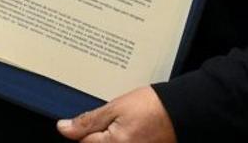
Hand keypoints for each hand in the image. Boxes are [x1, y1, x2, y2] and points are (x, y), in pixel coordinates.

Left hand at [57, 86, 175, 141]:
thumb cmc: (152, 107)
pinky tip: (131, 131)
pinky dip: (122, 138)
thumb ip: (88, 121)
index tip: (95, 119)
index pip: (82, 142)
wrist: (183, 112)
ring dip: (109, 137)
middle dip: (97, 135)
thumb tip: (64, 128)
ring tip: (127, 125)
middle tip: (114, 121)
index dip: (84, 128)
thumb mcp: (115, 107)